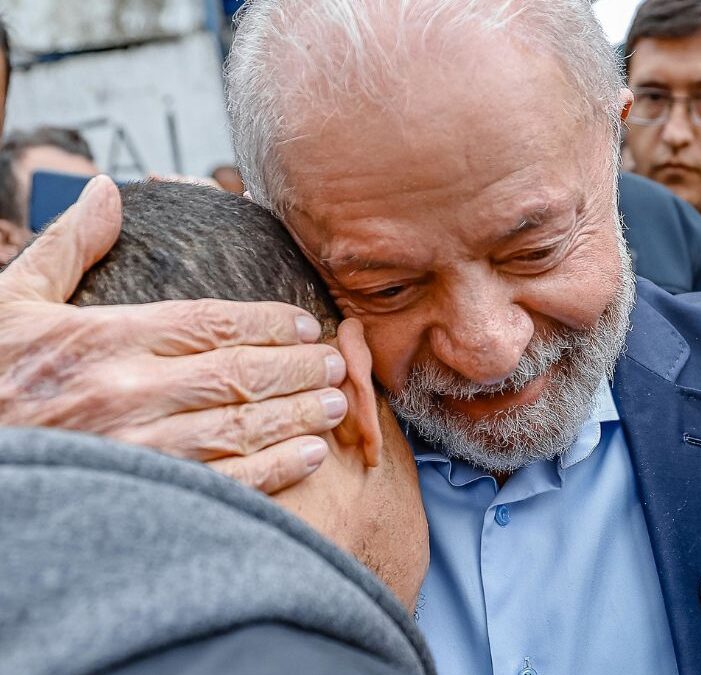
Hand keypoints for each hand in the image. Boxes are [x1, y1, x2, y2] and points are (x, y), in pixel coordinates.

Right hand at [0, 175, 347, 491]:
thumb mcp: (9, 304)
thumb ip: (66, 248)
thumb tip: (106, 190)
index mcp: (102, 340)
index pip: (208, 322)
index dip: (266, 322)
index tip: (304, 323)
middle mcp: (126, 393)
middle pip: (237, 373)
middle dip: (295, 367)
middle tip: (333, 362)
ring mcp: (138, 450)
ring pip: (241, 426)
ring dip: (298, 414)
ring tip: (337, 403)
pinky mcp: (145, 499)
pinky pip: (225, 482)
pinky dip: (275, 469)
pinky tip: (310, 456)